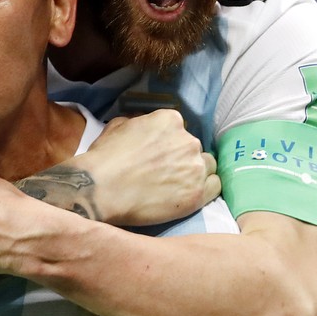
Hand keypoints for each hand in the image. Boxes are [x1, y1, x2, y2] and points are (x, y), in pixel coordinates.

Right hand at [65, 109, 218, 225]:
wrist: (101, 189)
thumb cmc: (104, 157)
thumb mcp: (117, 126)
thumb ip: (139, 122)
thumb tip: (143, 125)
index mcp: (171, 120)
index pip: (180, 131)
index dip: (170, 144)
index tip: (160, 156)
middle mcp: (189, 141)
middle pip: (194, 149)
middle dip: (182, 159)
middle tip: (166, 173)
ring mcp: (195, 168)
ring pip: (207, 167)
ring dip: (195, 174)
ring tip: (177, 186)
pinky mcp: (197, 194)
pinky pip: (215, 187)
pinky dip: (205, 190)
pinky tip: (189, 195)